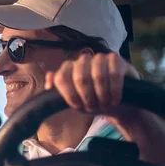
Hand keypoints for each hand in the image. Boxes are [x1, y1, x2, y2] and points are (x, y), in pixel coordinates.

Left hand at [45, 53, 164, 165]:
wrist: (119, 104)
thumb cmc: (94, 102)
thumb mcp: (75, 102)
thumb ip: (59, 92)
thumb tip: (48, 83)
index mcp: (68, 69)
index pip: (61, 77)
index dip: (69, 94)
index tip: (77, 106)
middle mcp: (82, 61)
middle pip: (79, 77)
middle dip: (87, 97)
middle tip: (94, 107)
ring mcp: (99, 58)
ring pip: (97, 76)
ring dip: (102, 95)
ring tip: (105, 104)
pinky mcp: (117, 59)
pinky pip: (114, 73)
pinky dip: (114, 90)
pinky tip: (115, 100)